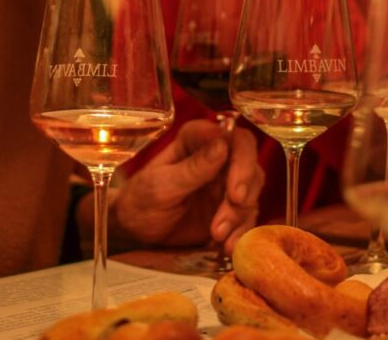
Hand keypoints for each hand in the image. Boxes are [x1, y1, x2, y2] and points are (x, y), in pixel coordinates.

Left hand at [107, 119, 262, 255]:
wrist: (136, 230)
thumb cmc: (141, 199)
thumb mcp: (162, 185)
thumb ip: (193, 167)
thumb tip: (223, 145)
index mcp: (197, 140)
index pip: (234, 139)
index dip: (243, 162)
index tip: (235, 193)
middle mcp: (217, 156)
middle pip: (250, 165)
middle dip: (243, 194)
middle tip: (224, 221)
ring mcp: (225, 182)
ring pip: (251, 193)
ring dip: (239, 218)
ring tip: (217, 237)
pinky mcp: (229, 208)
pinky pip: (247, 217)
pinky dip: (241, 233)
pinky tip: (226, 248)